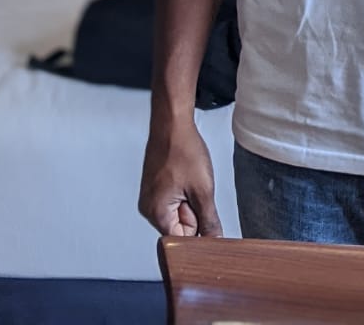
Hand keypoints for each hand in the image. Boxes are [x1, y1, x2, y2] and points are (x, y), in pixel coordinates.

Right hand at [138, 119, 222, 236]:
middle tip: (197, 190)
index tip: (209, 219)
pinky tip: (186, 176)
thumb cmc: (182, 150)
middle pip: (179, 227)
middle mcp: (149, 208)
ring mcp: (151, 197)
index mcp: (156, 213)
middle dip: (194, 213)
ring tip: (190, 180)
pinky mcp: (155, 187)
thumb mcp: (203, 190)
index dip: (198, 231)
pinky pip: (174, 200)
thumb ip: (209, 220)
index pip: (181, 241)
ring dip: (190, 201)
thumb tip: (214, 240)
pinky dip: (185, 192)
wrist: (172, 124)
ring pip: (178, 212)